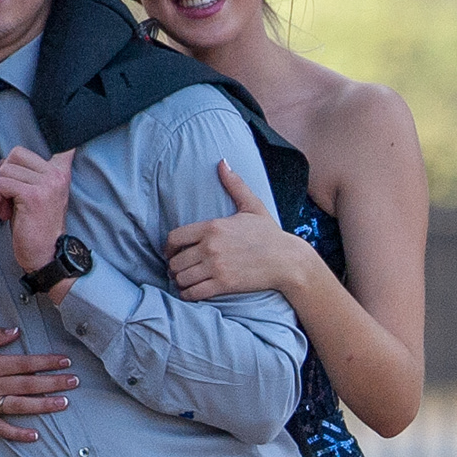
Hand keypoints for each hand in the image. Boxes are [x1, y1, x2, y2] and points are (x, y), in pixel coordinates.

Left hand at [0, 144, 74, 277]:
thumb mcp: (38, 195)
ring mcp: (45, 184)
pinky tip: (0, 213)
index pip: (63, 147)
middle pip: (16, 154)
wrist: (46, 255)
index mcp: (60, 174)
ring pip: (4, 171)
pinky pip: (1, 185)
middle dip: (4, 175)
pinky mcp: (32, 195)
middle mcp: (56, 176)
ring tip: (4, 209)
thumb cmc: (38, 228)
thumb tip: (5, 162)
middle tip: (8, 195)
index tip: (67, 139)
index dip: (60, 139)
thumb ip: (27, 176)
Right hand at [0, 327, 74, 441]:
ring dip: (43, 405)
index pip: (25, 364)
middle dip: (54, 383)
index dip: (47, 363)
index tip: (65, 362)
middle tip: (74, 382)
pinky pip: (0, 429)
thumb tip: (15, 332)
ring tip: (64, 403)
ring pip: (20, 406)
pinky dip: (17, 434)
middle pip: (28, 385)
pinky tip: (35, 436)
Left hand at [166, 160, 321, 302]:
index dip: (168, 247)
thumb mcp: (252, 206)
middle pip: (175, 260)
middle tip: (179, 270)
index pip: (175, 237)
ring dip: (180, 281)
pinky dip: (188, 294)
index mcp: (213, 226)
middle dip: (174, 267)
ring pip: (182, 277)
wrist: (287, 260)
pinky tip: (192, 292)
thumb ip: (234, 185)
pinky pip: (193, 293)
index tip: (171, 253)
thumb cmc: (270, 234)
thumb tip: (222, 162)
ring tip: (185, 281)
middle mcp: (210, 246)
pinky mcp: (223, 285)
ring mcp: (216, 267)